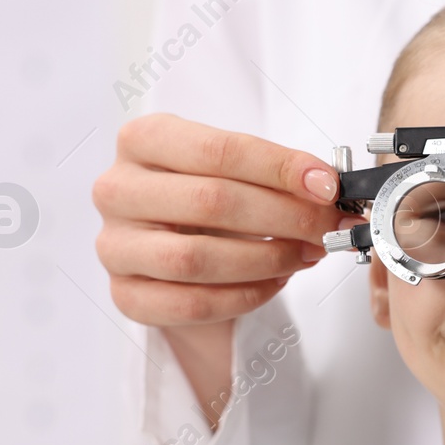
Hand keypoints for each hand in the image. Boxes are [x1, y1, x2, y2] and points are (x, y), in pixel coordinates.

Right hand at [93, 114, 361, 424]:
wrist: (176, 249)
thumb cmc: (207, 202)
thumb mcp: (234, 172)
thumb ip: (274, 174)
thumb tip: (326, 188)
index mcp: (142, 140)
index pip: (218, 150)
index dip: (279, 168)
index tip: (327, 186)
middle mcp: (117, 190)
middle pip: (210, 202)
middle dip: (284, 216)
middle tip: (329, 226)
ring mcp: (115, 246)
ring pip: (198, 258)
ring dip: (268, 259)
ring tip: (307, 254)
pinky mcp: (126, 295)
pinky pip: (193, 304)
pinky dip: (245, 296)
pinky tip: (276, 282)